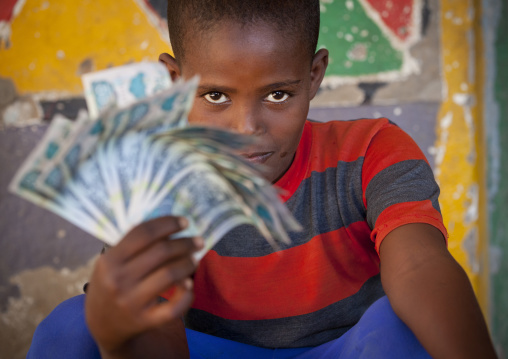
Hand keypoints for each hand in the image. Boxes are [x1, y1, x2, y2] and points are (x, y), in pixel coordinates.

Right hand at [85, 216, 202, 355]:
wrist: (102, 325)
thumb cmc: (111, 285)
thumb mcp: (112, 263)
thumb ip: (134, 246)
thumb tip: (170, 227)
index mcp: (110, 261)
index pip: (143, 233)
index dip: (167, 224)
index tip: (184, 222)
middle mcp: (119, 280)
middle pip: (161, 252)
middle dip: (185, 243)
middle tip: (198, 241)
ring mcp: (131, 302)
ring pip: (170, 275)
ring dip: (188, 264)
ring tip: (195, 260)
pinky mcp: (145, 321)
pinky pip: (174, 307)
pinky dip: (187, 295)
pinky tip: (189, 286)